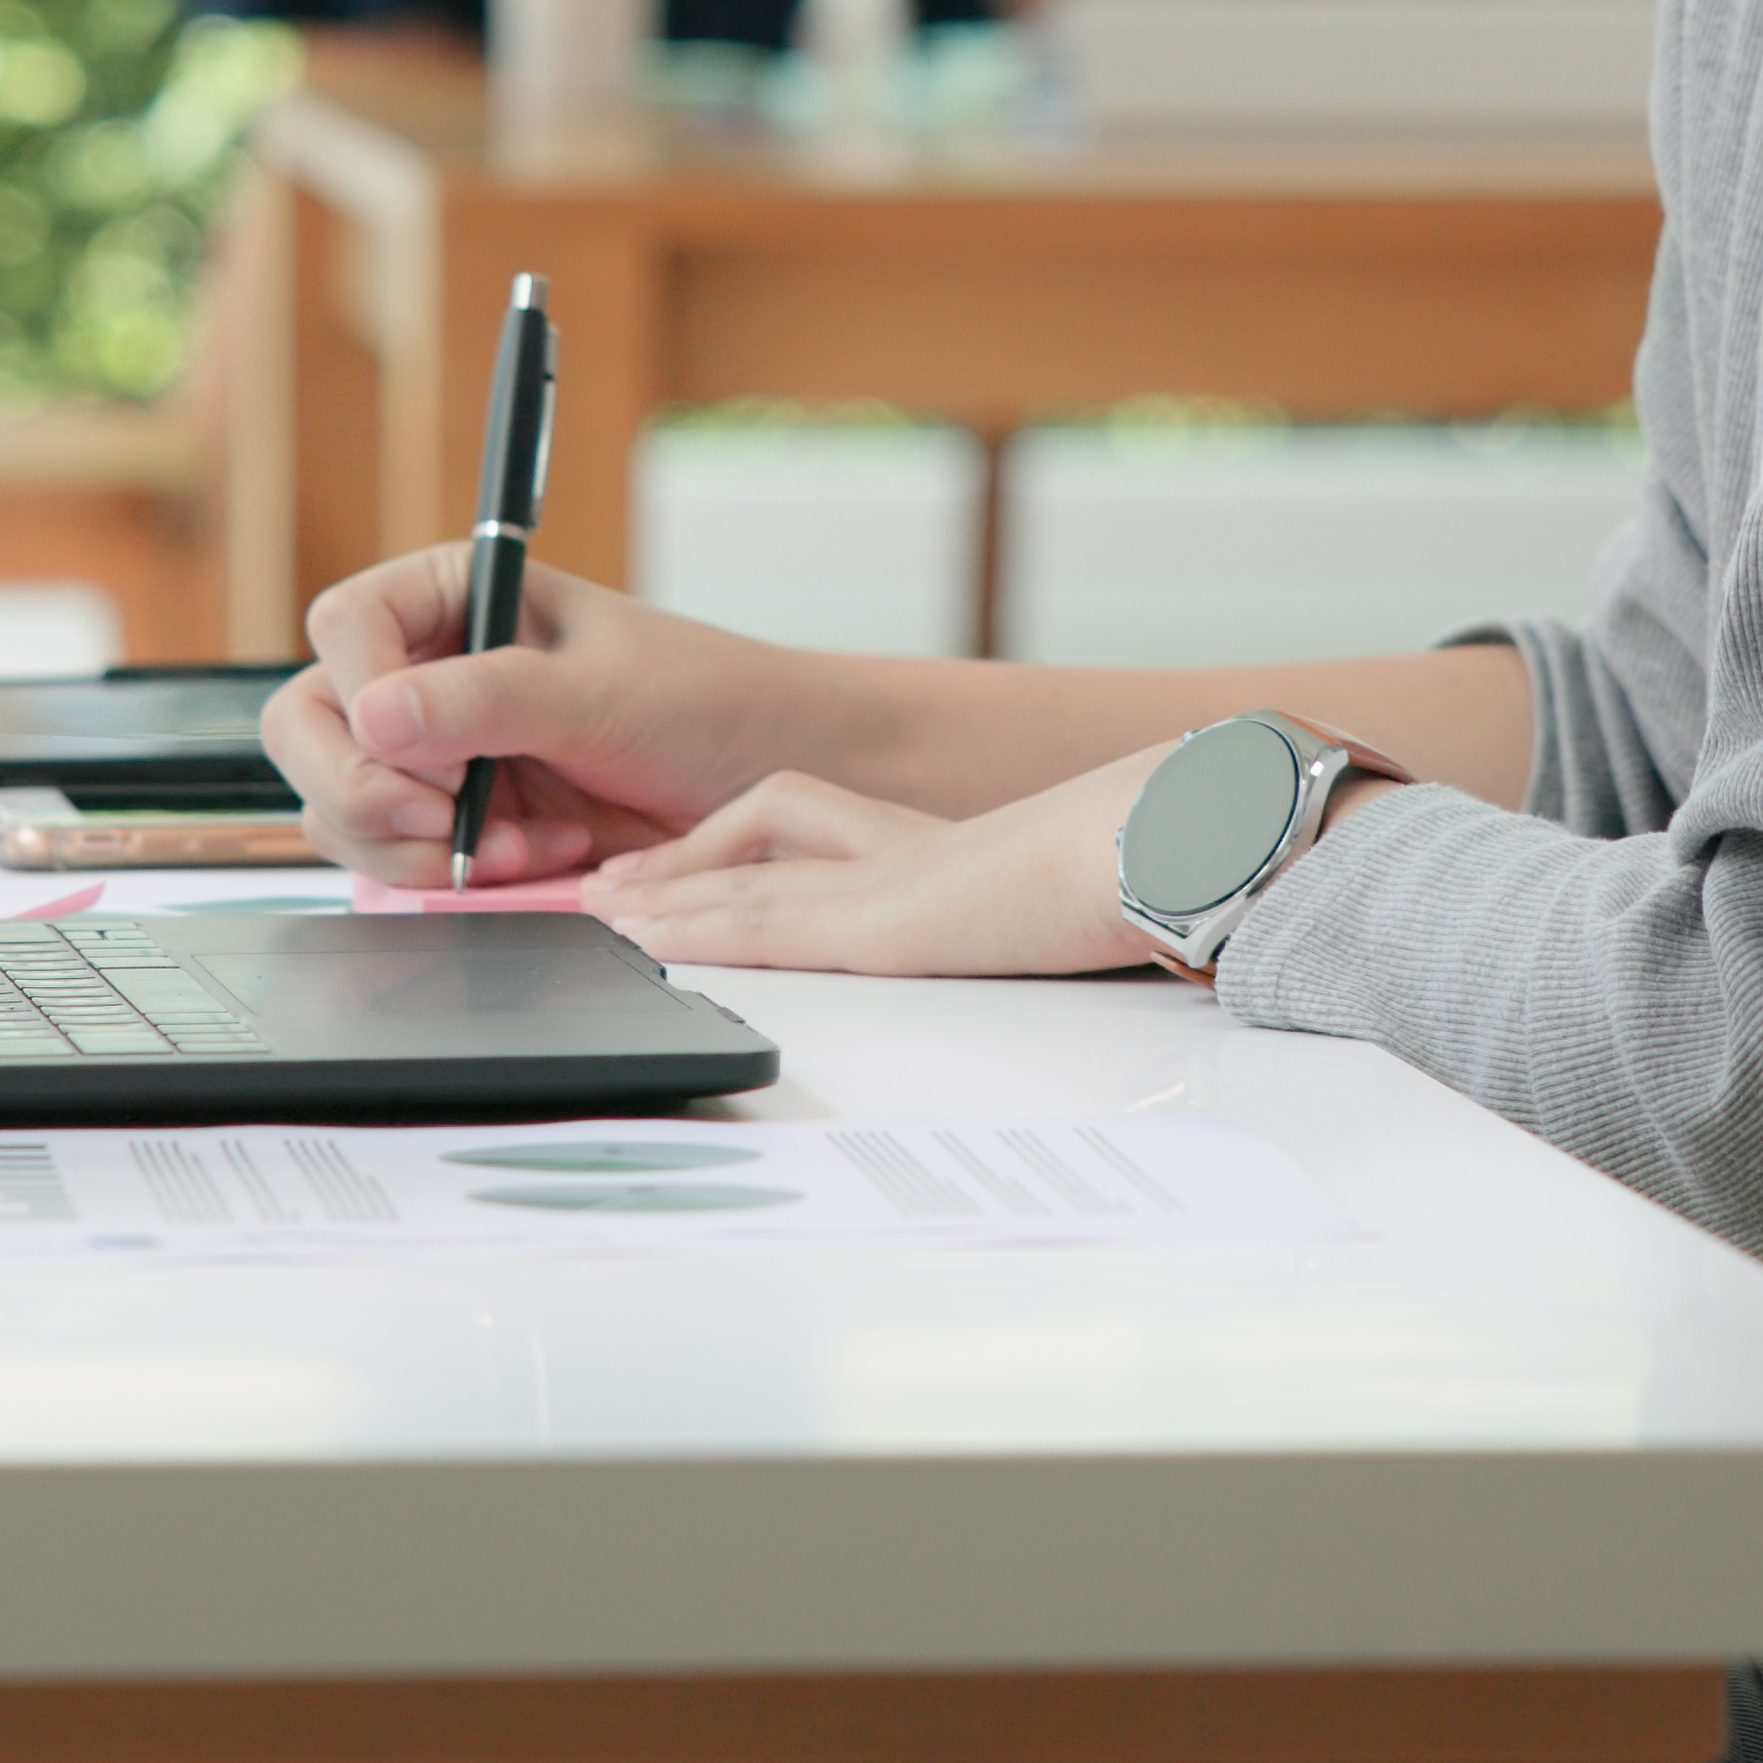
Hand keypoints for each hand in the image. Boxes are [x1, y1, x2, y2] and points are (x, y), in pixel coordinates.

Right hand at [265, 545, 840, 884]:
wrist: (765, 782)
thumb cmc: (703, 700)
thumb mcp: (600, 691)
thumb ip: (488, 699)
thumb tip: (377, 715)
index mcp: (453, 597)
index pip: (344, 629)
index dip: (362, 694)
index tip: (424, 753)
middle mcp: (427, 669)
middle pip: (309, 724)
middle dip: (363, 789)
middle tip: (444, 824)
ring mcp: (431, 752)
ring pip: (337, 805)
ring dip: (412, 847)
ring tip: (516, 847)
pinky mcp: (452, 824)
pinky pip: (392, 858)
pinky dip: (446, 877)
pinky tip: (533, 860)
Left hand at [582, 743, 1160, 980]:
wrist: (1163, 846)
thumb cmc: (1150, 865)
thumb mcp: (1087, 889)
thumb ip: (1063, 901)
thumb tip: (1111, 921)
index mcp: (950, 849)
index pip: (825, 824)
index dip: (750, 838)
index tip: (698, 861)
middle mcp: (909, 852)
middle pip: (768, 830)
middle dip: (686, 858)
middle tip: (614, 882)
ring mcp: (890, 883)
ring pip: (748, 884)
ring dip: (666, 899)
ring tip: (598, 912)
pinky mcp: (882, 923)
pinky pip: (767, 926)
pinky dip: (699, 932)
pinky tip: (649, 938)